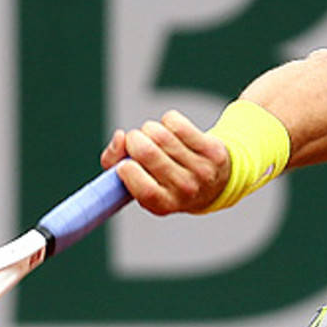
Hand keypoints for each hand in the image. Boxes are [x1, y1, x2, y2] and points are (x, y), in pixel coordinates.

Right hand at [100, 109, 230, 214]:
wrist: (213, 183)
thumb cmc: (164, 180)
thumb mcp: (139, 184)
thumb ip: (114, 164)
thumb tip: (120, 137)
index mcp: (164, 204)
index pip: (142, 188)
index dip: (126, 169)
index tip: (125, 164)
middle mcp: (185, 190)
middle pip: (146, 151)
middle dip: (134, 140)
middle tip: (138, 144)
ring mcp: (201, 170)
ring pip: (159, 133)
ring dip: (150, 130)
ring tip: (157, 140)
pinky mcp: (212, 149)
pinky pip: (175, 122)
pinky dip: (168, 122)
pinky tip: (174, 133)